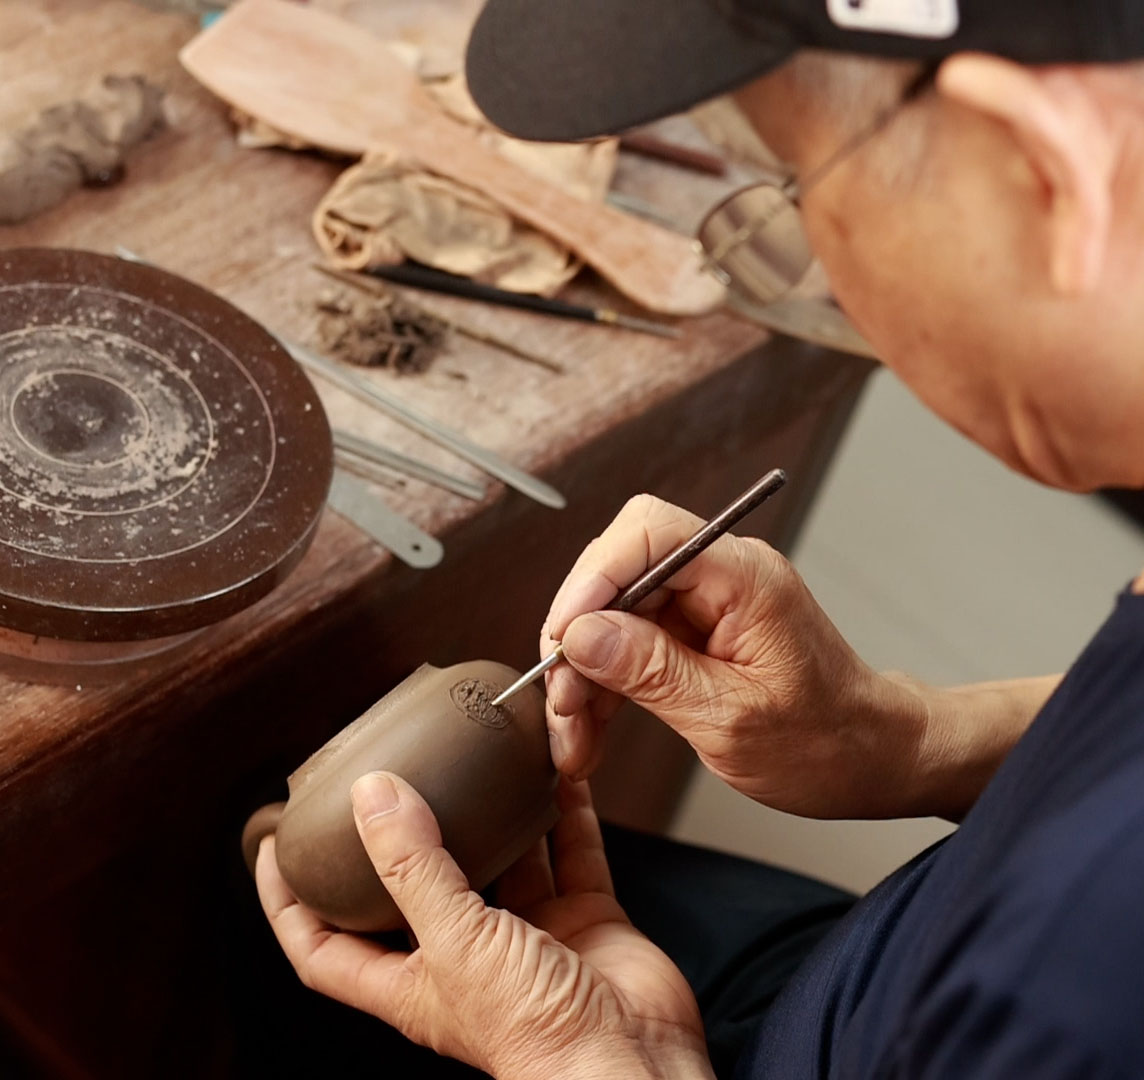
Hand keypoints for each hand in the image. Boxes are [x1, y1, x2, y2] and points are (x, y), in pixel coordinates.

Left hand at [256, 775, 713, 1079]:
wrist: (632, 1065)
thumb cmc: (536, 1038)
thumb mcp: (456, 944)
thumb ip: (413, 867)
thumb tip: (372, 796)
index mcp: (413, 982)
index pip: (325, 945)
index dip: (291, 902)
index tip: (277, 845)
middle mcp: (466, 956)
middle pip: (420, 886)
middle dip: (404, 833)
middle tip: (390, 774)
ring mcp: (528, 938)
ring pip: (504, 859)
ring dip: (495, 812)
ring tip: (482, 757)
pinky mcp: (583, 920)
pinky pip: (571, 853)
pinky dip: (565, 812)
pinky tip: (558, 772)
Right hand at [542, 494, 936, 819]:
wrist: (872, 760)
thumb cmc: (828, 743)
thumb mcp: (730, 719)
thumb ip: (652, 672)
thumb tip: (582, 635)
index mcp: (745, 578)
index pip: (649, 532)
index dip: (594, 576)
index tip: (564, 634)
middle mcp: (723, 577)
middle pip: (619, 573)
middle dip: (578, 637)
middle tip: (562, 700)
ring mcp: (707, 603)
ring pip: (614, 614)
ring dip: (584, 673)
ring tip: (574, 737)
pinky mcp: (695, 632)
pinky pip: (630, 643)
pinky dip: (605, 686)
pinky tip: (591, 732)